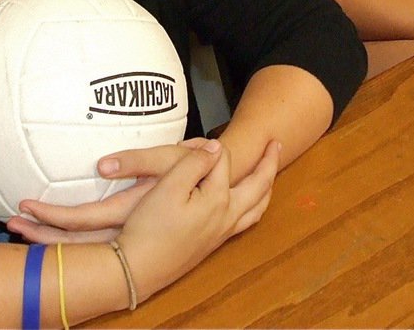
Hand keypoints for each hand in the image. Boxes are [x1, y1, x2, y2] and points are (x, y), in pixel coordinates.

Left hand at [7, 138, 210, 242]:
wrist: (219, 195)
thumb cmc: (194, 173)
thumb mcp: (171, 162)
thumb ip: (141, 161)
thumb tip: (102, 166)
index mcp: (129, 214)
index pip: (81, 221)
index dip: (51, 218)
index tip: (25, 207)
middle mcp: (123, 232)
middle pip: (73, 244)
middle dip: (42, 237)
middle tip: (10, 224)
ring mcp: (126, 236)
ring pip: (81, 246)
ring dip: (51, 239)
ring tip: (20, 225)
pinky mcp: (131, 232)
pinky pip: (93, 237)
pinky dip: (69, 232)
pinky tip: (54, 222)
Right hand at [117, 138, 281, 300]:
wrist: (137, 270)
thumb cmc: (149, 228)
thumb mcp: (168, 187)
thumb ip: (195, 163)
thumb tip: (216, 147)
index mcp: (218, 199)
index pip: (223, 161)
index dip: (208, 148)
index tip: (189, 144)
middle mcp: (228, 217)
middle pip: (258, 185)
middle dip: (269, 163)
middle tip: (276, 144)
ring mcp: (223, 233)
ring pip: (257, 208)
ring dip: (267, 188)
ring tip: (271, 174)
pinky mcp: (213, 244)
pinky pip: (246, 222)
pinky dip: (255, 207)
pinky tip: (248, 205)